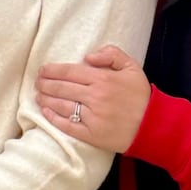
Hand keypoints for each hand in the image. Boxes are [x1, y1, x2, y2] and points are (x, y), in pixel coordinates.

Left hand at [35, 45, 152, 153]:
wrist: (153, 126)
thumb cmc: (141, 95)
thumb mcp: (132, 67)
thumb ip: (111, 54)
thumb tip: (87, 57)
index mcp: (103, 79)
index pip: (69, 72)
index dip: (52, 70)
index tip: (42, 70)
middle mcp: (95, 97)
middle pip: (61, 88)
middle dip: (45, 83)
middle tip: (37, 81)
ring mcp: (92, 117)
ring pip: (61, 105)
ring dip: (46, 99)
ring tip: (38, 94)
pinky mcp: (91, 135)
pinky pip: (67, 126)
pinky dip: (53, 118)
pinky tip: (45, 111)